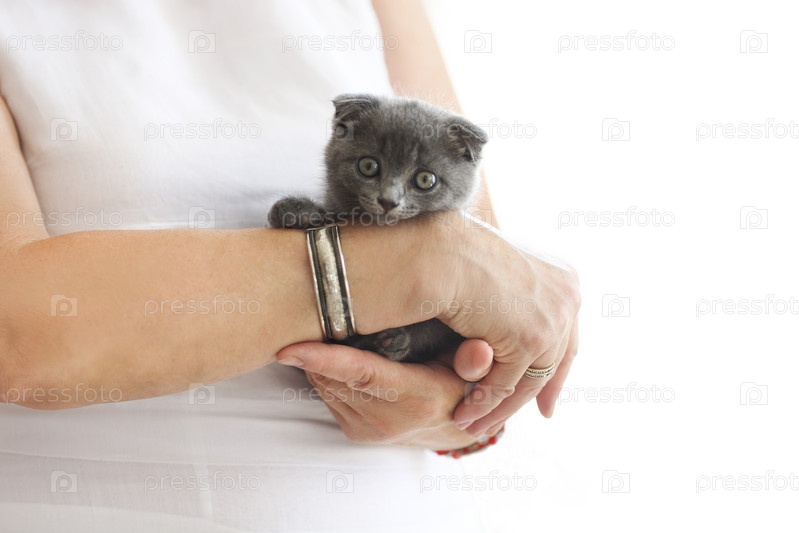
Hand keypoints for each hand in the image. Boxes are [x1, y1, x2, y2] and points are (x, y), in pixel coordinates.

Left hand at [276, 338, 495, 449]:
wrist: (455, 426)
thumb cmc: (462, 381)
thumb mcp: (473, 366)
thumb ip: (476, 357)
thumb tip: (481, 351)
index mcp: (417, 400)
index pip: (362, 374)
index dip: (324, 358)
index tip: (288, 348)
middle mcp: (388, 421)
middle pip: (333, 376)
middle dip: (316, 347)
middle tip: (314, 313)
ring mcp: (369, 430)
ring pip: (324, 385)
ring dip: (320, 359)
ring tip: (332, 331)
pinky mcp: (355, 433)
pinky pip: (327, 394)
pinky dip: (326, 373)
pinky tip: (341, 357)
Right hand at [421, 212, 580, 434]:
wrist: (443, 254)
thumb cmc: (457, 258)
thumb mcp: (499, 282)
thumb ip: (513, 305)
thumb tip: (514, 335)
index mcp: (565, 279)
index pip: (567, 337)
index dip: (557, 372)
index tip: (547, 401)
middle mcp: (569, 298)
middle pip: (554, 362)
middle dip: (535, 397)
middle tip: (521, 421)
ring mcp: (554, 319)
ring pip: (529, 380)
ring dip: (499, 409)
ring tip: (474, 425)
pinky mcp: (532, 339)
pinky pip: (506, 384)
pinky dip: (483, 403)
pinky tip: (465, 415)